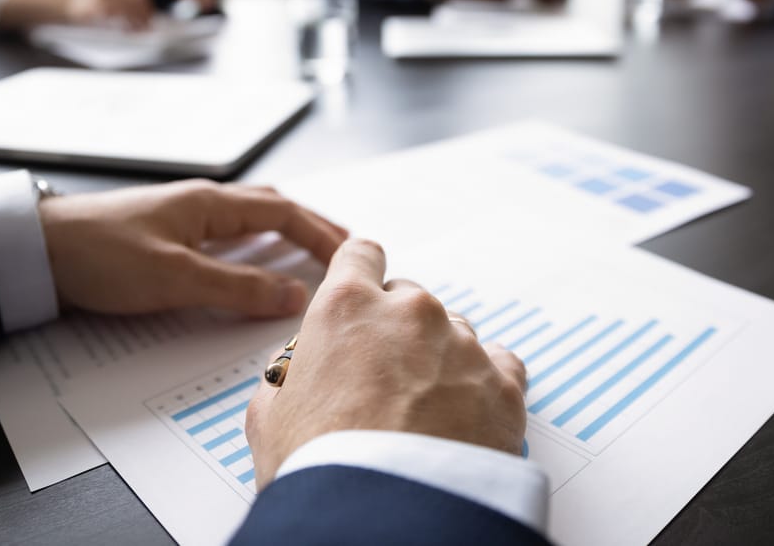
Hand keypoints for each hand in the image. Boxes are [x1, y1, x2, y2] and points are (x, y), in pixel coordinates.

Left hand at [39, 181, 347, 317]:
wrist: (37, 250)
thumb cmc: (100, 255)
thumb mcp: (175, 277)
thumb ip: (237, 287)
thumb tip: (294, 295)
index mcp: (211, 203)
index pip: (284, 212)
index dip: (322, 233)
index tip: (352, 255)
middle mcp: (203, 202)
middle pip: (273, 208)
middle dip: (312, 227)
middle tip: (343, 248)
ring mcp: (184, 216)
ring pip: (250, 219)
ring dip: (284, 233)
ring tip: (309, 254)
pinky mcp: (165, 235)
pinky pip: (227, 235)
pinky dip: (254, 245)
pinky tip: (251, 263)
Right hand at [245, 239, 527, 487]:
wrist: (384, 522)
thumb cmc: (321, 471)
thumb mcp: (270, 417)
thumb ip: (287, 374)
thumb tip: (298, 369)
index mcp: (347, 308)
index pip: (361, 255)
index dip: (360, 274)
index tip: (363, 293)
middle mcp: (411, 314)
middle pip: (408, 299)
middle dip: (397, 331)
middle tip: (382, 383)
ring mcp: (463, 346)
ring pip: (454, 333)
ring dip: (440, 361)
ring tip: (422, 416)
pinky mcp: (504, 385)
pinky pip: (499, 367)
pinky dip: (483, 385)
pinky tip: (463, 418)